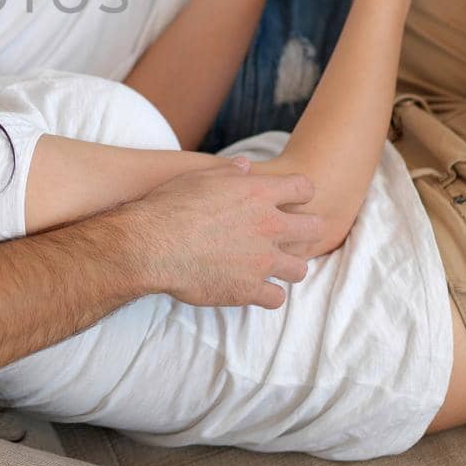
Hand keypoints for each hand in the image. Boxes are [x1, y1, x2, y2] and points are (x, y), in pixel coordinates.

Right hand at [116, 156, 320, 308]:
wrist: (152, 245)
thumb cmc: (170, 206)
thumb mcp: (198, 177)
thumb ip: (229, 173)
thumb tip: (245, 166)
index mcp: (258, 193)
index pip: (303, 188)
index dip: (299, 193)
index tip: (289, 200)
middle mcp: (268, 226)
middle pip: (313, 229)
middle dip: (305, 231)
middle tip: (288, 236)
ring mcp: (262, 261)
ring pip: (299, 270)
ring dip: (287, 267)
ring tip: (270, 266)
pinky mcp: (249, 290)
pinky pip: (276, 299)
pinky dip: (266, 295)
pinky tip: (252, 288)